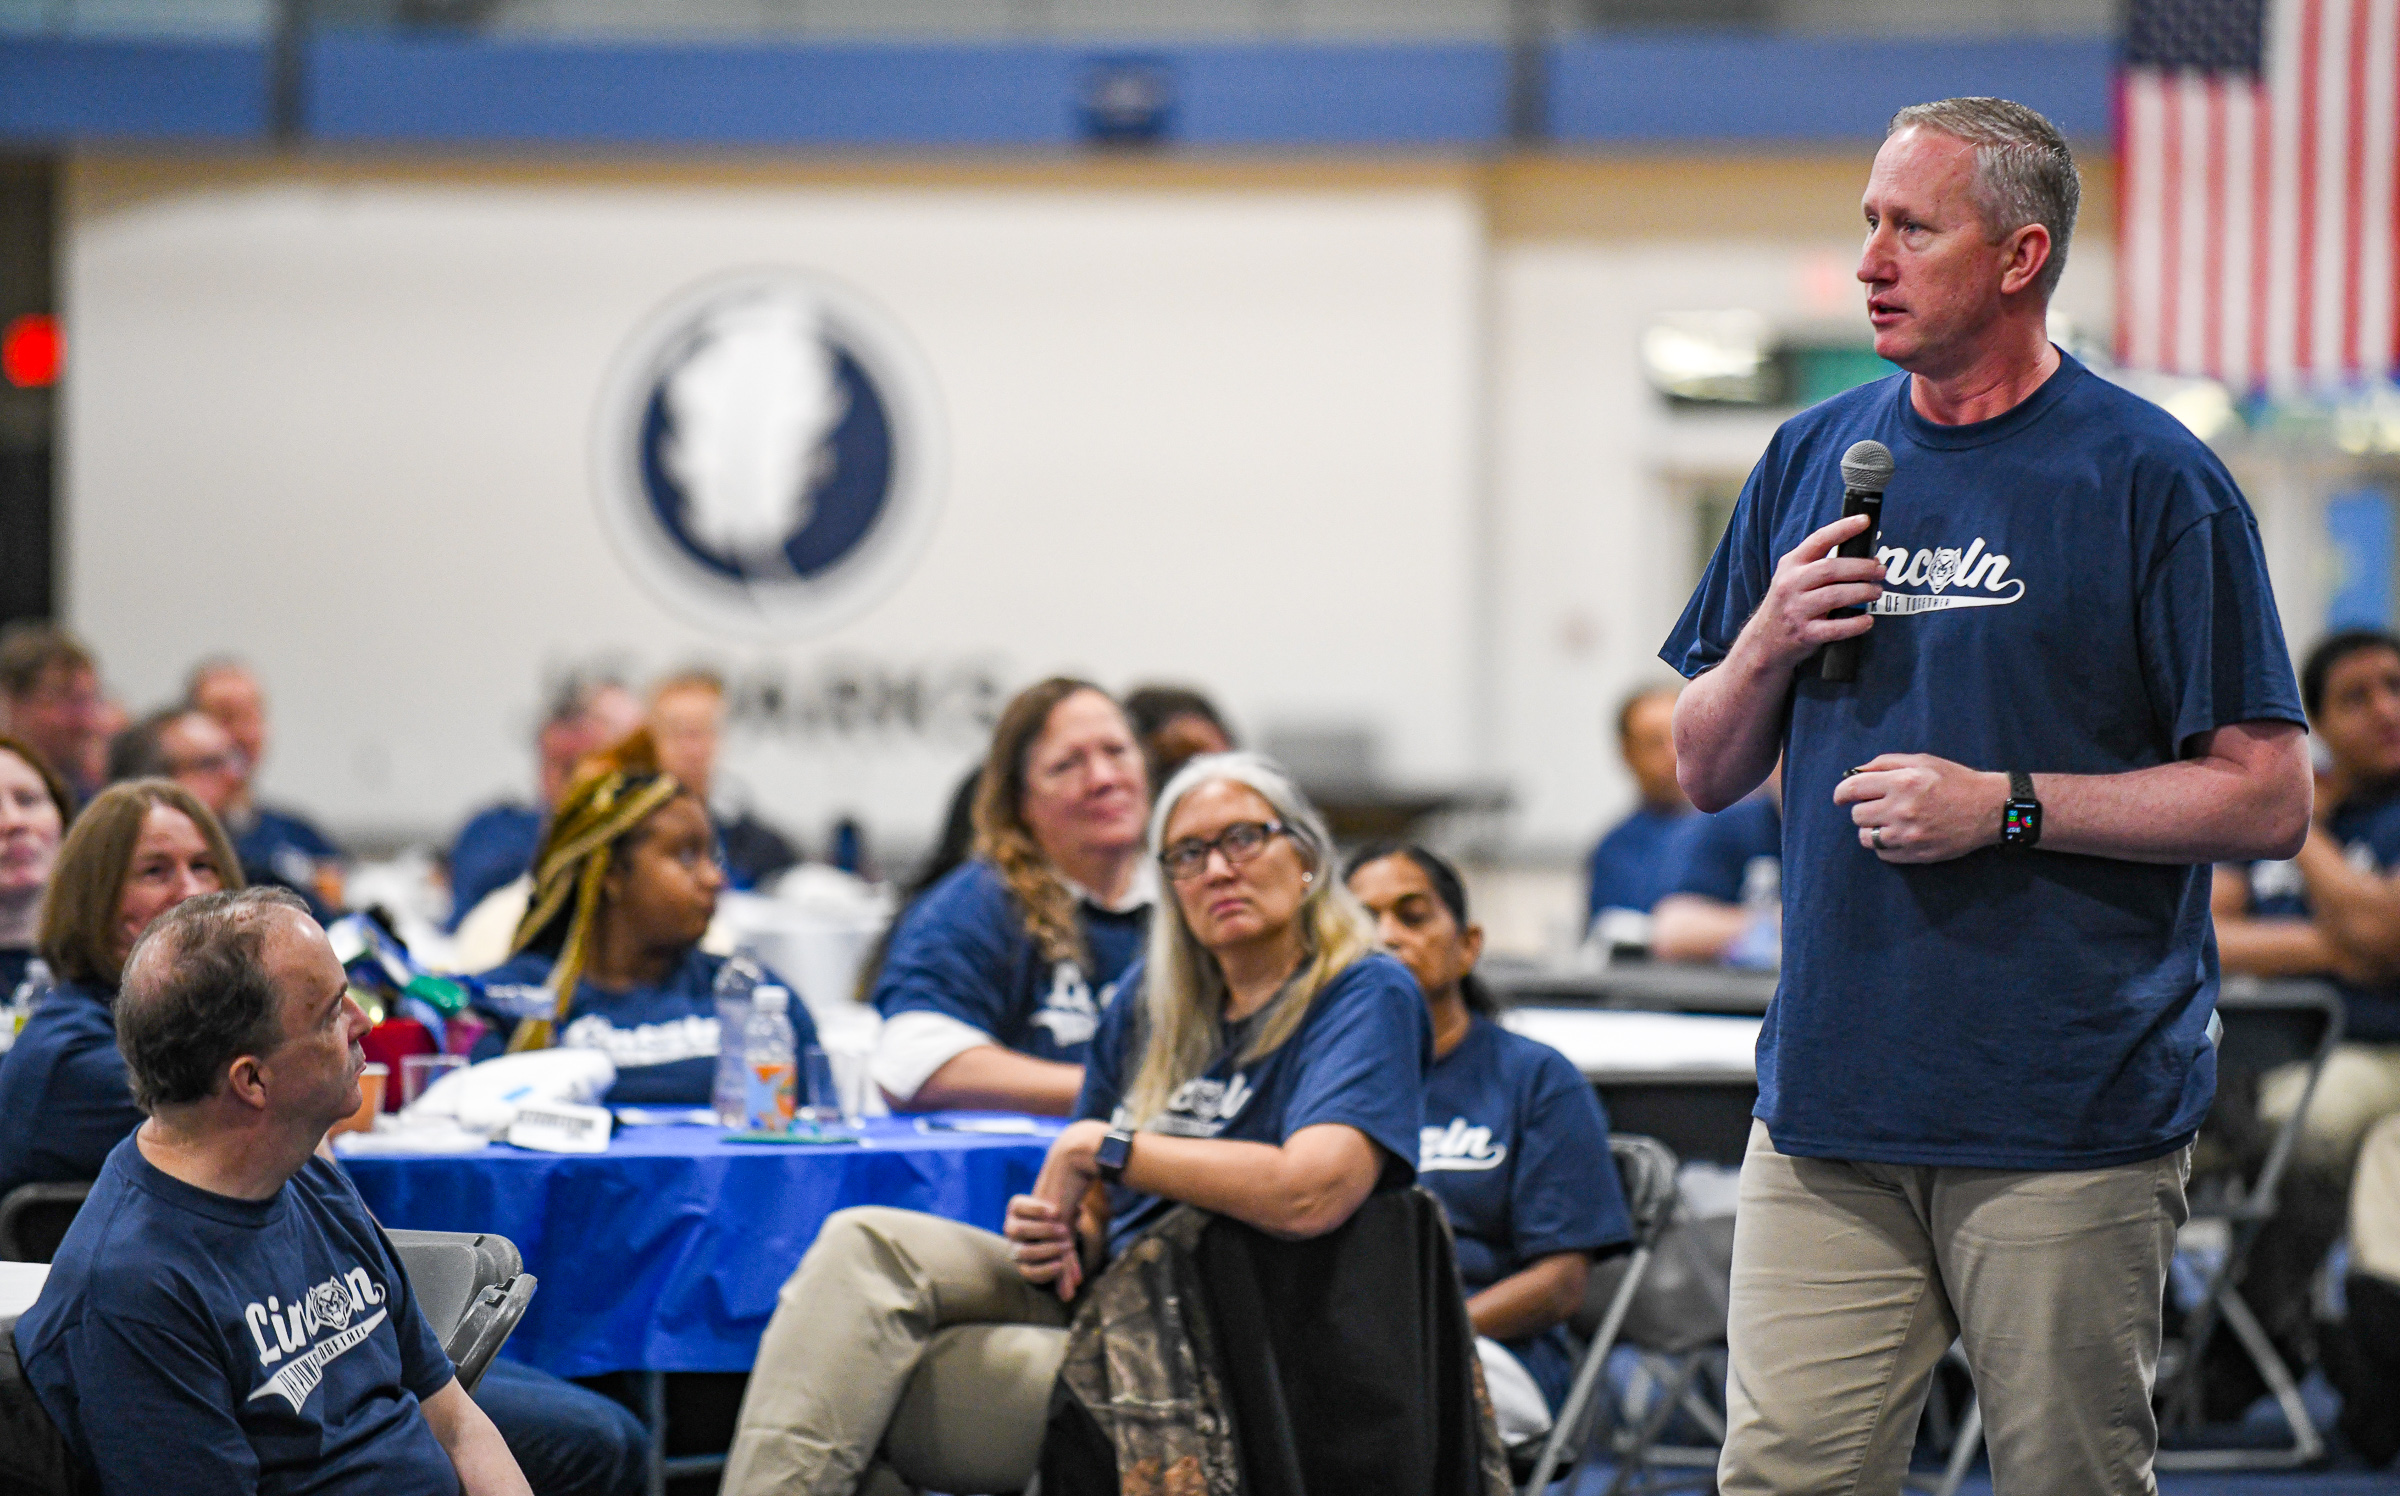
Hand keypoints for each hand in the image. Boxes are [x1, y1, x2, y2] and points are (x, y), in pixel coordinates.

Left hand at [1004, 1193, 1082, 1297]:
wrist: (1054, 1210)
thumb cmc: (1058, 1238)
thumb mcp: (1064, 1255)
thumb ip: (1065, 1273)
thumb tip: (1068, 1298)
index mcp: (1024, 1260)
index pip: (1028, 1272)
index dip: (1044, 1271)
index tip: (1062, 1265)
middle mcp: (1014, 1243)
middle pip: (1022, 1252)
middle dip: (1048, 1249)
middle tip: (1068, 1245)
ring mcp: (1011, 1224)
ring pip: (1018, 1231)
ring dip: (1044, 1231)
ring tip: (1064, 1229)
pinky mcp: (1014, 1205)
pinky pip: (1022, 1208)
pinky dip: (1039, 1210)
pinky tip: (1056, 1213)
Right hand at [1736, 514, 1885, 673]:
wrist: (1764, 642)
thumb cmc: (1787, 604)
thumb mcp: (1792, 577)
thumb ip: (1818, 564)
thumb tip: (1862, 555)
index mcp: (1791, 565)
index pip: (1819, 540)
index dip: (1843, 529)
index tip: (1864, 521)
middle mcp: (1791, 584)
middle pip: (1832, 569)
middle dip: (1862, 568)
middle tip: (1880, 571)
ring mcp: (1796, 609)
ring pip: (1836, 596)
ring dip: (1863, 592)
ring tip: (1876, 592)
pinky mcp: (1805, 634)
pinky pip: (1836, 628)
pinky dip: (1856, 624)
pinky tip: (1868, 620)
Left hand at [1836, 754, 2008, 863]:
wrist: (1989, 809)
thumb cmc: (1955, 780)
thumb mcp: (1922, 761)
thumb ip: (1885, 763)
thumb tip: (1856, 772)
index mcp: (1902, 782)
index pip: (1853, 789)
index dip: (1841, 793)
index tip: (1841, 797)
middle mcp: (1902, 809)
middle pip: (1857, 816)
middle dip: (1863, 810)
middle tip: (1877, 806)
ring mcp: (1908, 835)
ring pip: (1866, 838)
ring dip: (1871, 829)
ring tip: (1887, 822)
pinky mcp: (1916, 854)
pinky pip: (1882, 854)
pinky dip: (1885, 846)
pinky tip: (1899, 835)